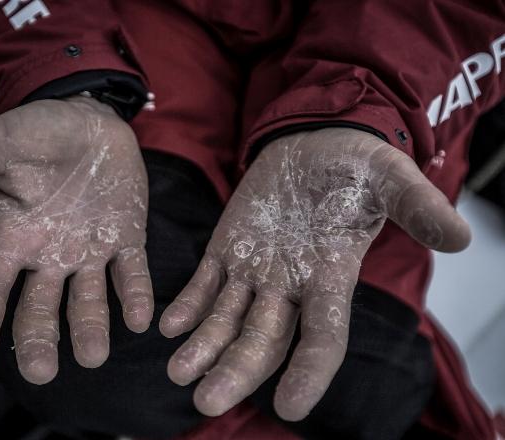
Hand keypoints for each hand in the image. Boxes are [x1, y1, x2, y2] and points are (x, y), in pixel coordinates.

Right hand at [0, 97, 152, 383]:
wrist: (89, 121)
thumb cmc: (38, 132)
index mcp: (15, 237)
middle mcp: (51, 254)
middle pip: (40, 306)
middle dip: (38, 338)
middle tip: (41, 371)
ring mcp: (89, 250)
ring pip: (88, 299)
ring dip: (91, 327)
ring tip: (93, 356)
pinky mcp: (126, 239)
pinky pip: (132, 273)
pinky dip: (136, 295)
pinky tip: (141, 318)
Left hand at [159, 128, 468, 419]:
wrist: (314, 143)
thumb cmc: (356, 165)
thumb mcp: (391, 180)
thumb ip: (418, 207)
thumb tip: (462, 237)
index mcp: (330, 276)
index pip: (324, 336)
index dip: (310, 371)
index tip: (290, 406)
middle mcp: (290, 284)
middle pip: (264, 339)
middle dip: (237, 370)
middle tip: (208, 401)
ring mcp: (255, 270)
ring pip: (228, 319)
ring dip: (204, 347)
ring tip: (178, 373)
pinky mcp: (228, 248)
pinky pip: (205, 283)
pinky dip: (188, 304)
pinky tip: (168, 326)